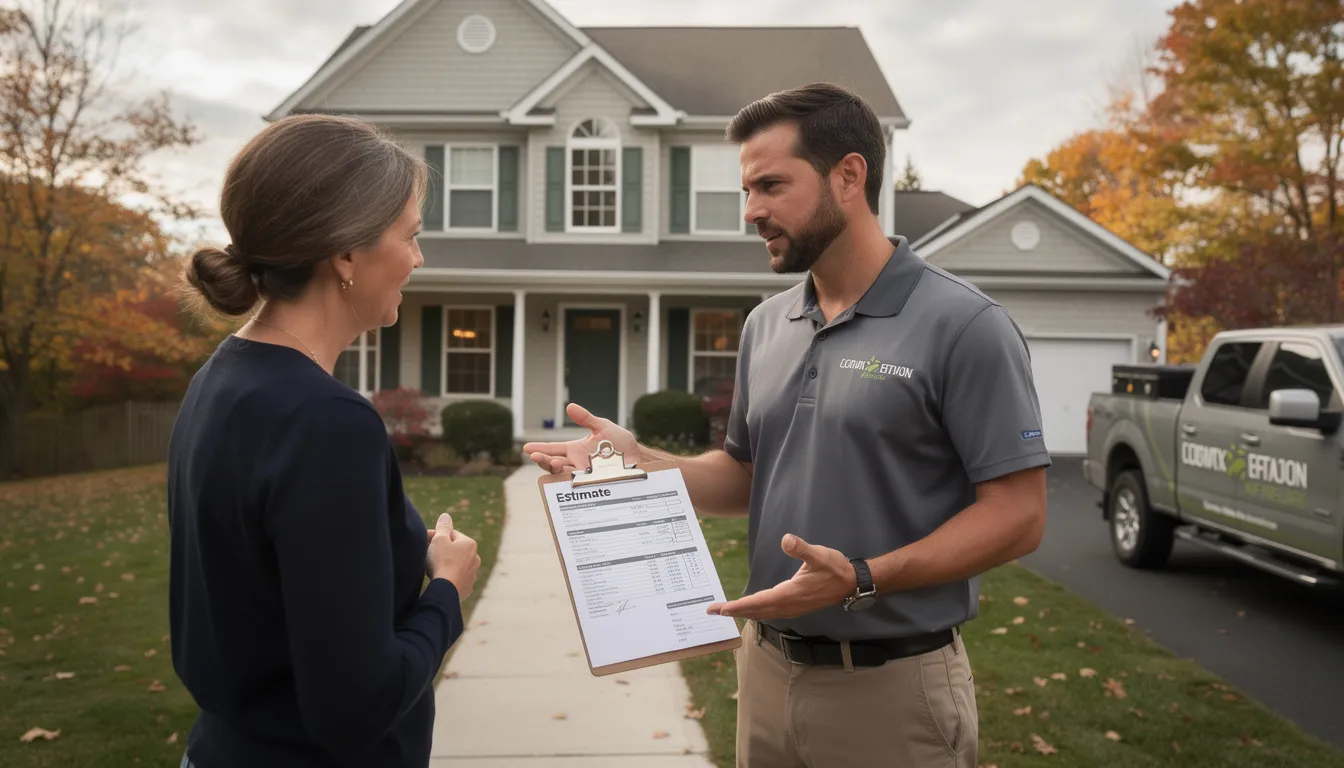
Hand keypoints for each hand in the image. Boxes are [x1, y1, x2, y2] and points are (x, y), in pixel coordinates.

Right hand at [427, 513, 479, 600]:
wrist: (446, 589)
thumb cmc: (442, 561)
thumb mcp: (440, 539)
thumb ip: (443, 527)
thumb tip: (446, 516)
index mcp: (470, 544)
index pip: (451, 535)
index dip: (436, 536)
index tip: (425, 540)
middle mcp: (475, 558)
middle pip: (454, 550)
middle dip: (442, 550)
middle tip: (427, 554)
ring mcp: (472, 574)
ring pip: (456, 565)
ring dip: (446, 564)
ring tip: (432, 568)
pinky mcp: (467, 588)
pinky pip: (456, 579)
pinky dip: (448, 578)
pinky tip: (439, 579)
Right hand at [522, 402, 643, 473]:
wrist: (638, 457)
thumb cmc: (621, 443)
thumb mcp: (602, 427)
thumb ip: (586, 418)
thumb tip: (569, 407)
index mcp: (575, 450)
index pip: (553, 449)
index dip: (539, 448)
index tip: (526, 447)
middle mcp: (576, 463)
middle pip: (552, 463)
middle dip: (542, 460)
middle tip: (534, 455)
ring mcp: (583, 474)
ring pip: (562, 475)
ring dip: (554, 469)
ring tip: (553, 462)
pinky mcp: (592, 483)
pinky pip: (577, 485)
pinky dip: (569, 481)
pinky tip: (566, 475)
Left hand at [706, 534, 856, 619]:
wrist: (851, 584)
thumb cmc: (835, 569)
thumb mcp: (819, 555)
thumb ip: (802, 548)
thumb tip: (786, 539)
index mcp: (790, 594)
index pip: (758, 602)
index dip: (738, 606)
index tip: (721, 609)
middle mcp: (788, 605)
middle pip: (755, 611)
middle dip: (733, 611)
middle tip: (712, 611)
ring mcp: (792, 608)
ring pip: (762, 613)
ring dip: (743, 612)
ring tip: (725, 610)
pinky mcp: (795, 606)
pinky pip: (769, 612)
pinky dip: (755, 611)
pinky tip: (750, 608)